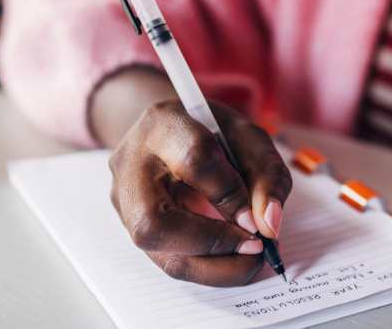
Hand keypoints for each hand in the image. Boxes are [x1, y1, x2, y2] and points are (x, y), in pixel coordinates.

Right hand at [108, 99, 291, 286]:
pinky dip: (207, 267)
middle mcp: (131, 165)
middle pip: (154, 223)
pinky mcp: (131, 228)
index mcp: (164, 124)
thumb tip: (268, 225)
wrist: (172, 135)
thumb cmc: (212, 134)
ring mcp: (124, 201)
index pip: (193, 160)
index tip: (258, 217)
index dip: (230, 195)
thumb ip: (266, 176)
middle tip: (256, 248)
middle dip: (213, 245)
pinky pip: (168, 260)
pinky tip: (232, 260)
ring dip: (214, 267)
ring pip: (159, 253)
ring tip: (250, 260)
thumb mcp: (250, 140)